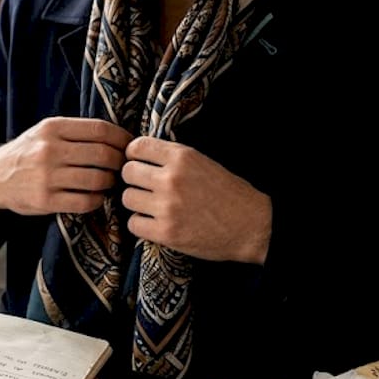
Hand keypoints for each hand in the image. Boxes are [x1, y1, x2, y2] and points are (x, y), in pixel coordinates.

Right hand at [0, 117, 132, 215]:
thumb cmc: (28, 153)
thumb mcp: (45, 132)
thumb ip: (76, 132)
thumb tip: (119, 138)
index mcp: (53, 128)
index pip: (101, 130)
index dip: (122, 139)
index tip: (130, 146)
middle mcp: (50, 150)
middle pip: (103, 155)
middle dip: (120, 162)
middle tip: (123, 167)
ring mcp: (47, 177)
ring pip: (98, 179)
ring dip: (110, 182)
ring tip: (109, 182)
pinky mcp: (46, 200)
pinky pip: (86, 201)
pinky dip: (98, 200)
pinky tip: (96, 196)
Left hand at [120, 137, 270, 263]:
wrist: (251, 226)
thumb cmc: (228, 194)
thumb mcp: (203, 163)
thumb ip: (173, 158)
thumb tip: (140, 155)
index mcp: (182, 157)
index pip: (137, 146)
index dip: (134, 156)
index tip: (140, 164)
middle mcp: (171, 179)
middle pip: (127, 172)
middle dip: (134, 180)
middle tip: (146, 188)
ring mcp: (167, 206)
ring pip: (127, 198)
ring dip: (137, 203)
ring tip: (152, 207)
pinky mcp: (165, 232)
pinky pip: (133, 224)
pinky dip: (141, 225)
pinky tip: (155, 223)